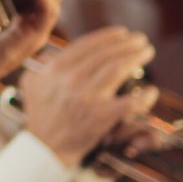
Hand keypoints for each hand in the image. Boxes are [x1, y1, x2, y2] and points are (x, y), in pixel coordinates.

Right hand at [22, 26, 158, 167]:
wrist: (44, 148)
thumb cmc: (39, 115)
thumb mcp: (31, 84)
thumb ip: (41, 65)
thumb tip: (52, 55)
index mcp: (56, 69)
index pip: (87, 45)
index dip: (108, 36)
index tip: (122, 33)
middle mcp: (72, 79)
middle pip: (106, 54)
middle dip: (127, 44)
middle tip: (141, 40)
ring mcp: (88, 97)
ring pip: (118, 69)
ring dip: (135, 57)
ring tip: (147, 52)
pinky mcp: (101, 117)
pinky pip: (130, 102)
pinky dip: (144, 97)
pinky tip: (151, 91)